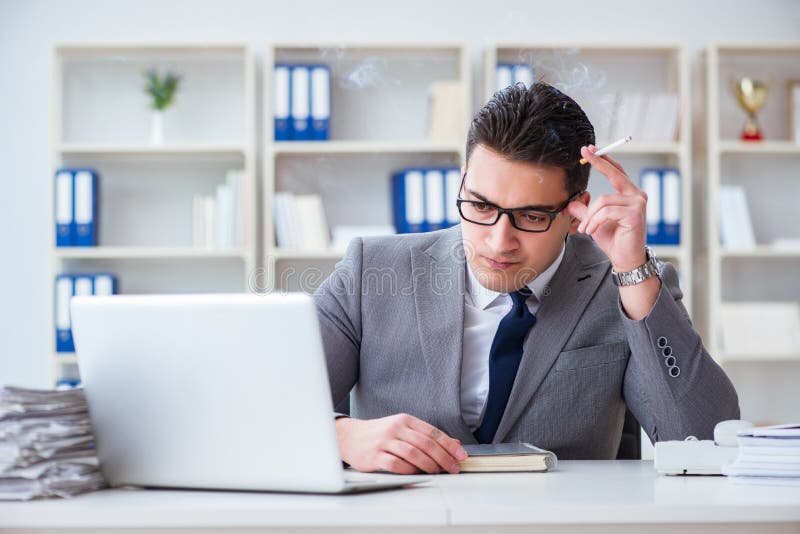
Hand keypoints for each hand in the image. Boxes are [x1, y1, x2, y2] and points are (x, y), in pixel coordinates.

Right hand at [335, 414, 466, 473]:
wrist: (350, 436)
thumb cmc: (379, 434)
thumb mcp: (403, 429)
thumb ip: (426, 436)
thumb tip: (453, 443)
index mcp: (405, 420)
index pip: (432, 431)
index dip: (449, 444)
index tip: (461, 455)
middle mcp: (395, 428)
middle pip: (425, 443)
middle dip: (443, 457)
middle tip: (453, 468)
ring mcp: (384, 442)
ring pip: (412, 453)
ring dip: (428, 465)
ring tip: (438, 472)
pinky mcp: (374, 456)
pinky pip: (395, 464)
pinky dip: (408, 470)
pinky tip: (416, 474)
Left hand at [566, 145, 647, 271]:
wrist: (625, 259)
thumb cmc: (613, 239)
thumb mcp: (594, 222)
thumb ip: (584, 210)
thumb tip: (570, 202)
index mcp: (628, 194)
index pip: (615, 172)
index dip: (603, 160)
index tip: (589, 149)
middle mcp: (636, 195)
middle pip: (614, 174)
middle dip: (598, 162)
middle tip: (584, 153)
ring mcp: (638, 203)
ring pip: (603, 200)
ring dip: (590, 216)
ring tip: (585, 229)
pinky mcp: (635, 214)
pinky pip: (606, 211)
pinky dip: (595, 221)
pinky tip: (591, 231)